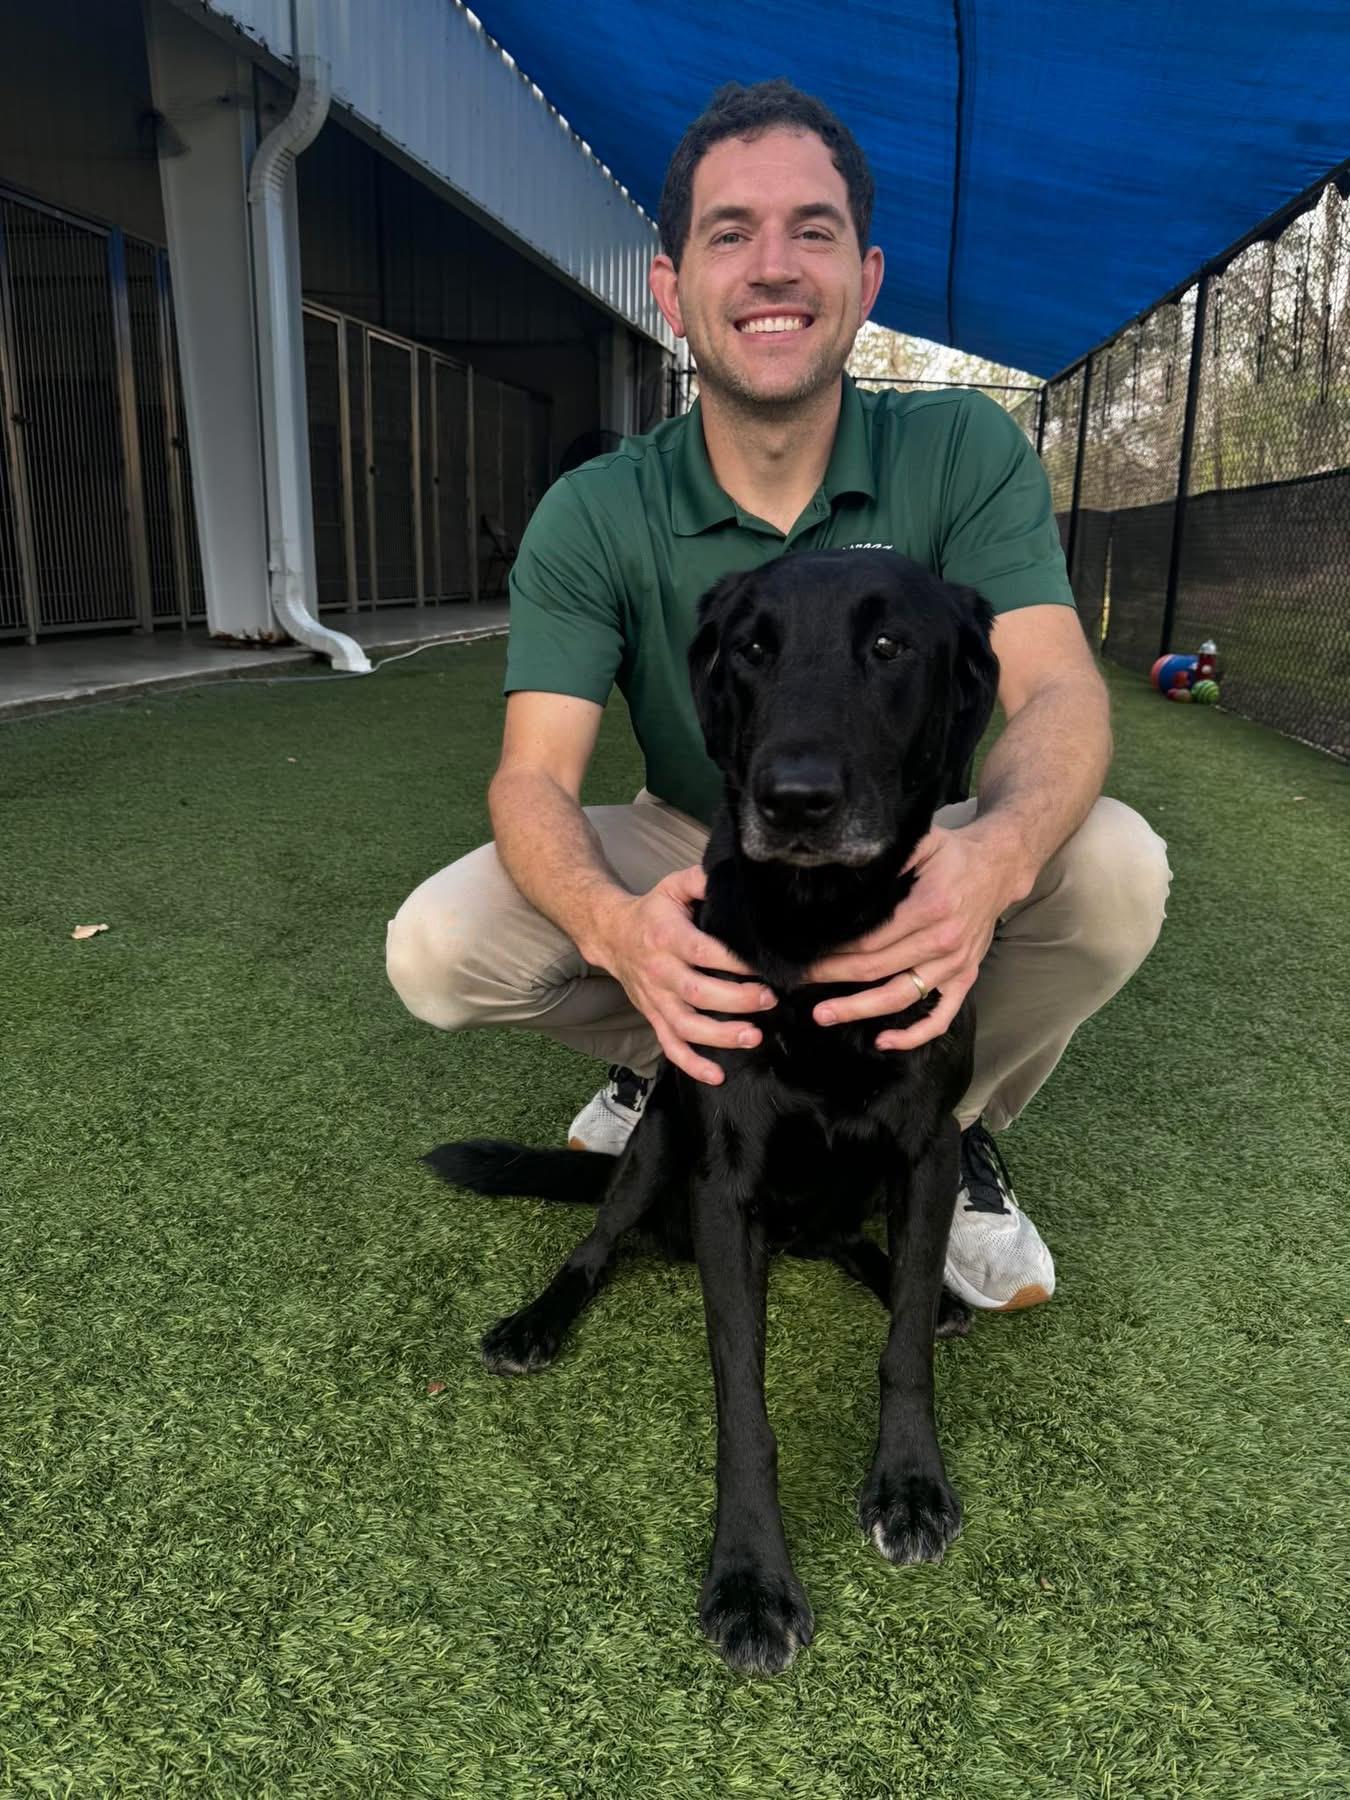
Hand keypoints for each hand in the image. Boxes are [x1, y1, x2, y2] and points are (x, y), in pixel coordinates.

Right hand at [593, 865, 775, 1085]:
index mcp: (667, 936)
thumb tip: (731, 878)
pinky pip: (670, 1046)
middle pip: (697, 993)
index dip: (733, 962)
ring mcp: (655, 998)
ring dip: (720, 1036)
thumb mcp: (673, 887)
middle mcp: (660, 971)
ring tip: (753, 1037)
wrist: (609, 934)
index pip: (702, 952)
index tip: (763, 967)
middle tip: (769, 1000)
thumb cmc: (652, 911)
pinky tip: (717, 1075)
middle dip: (736, 1001)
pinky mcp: (653, 1016)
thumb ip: (701, 880)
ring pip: (685, 1025)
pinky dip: (692, 1064)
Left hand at [805, 824, 1027, 1051]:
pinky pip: (941, 1016)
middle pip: (877, 969)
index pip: (870, 938)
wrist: (998, 868)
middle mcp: (943, 940)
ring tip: (824, 1015)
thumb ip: (887, 857)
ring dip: (859, 1010)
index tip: (805, 954)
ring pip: (901, 996)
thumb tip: (842, 869)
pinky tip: (883, 1041)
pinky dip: (914, 1035)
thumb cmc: (953, 855)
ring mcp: (955, 963)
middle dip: (832, 978)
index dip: (834, 950)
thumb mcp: (922, 842)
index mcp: (929, 907)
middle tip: (797, 983)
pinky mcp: (965, 977)